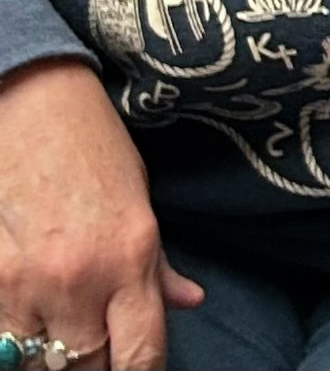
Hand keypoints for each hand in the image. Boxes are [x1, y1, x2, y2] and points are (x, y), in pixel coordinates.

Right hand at [0, 59, 203, 370]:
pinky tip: (28, 323)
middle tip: (98, 351)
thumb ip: (157, 265)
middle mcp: (82, 279)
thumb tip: (189, 302)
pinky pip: (1, 340)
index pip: (139, 354)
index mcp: (132, 257)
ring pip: (36, 364)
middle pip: (85, 369)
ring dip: (49, 357)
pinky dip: (14, 341)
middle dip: (94, 368)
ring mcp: (29, 285)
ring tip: (60, 334)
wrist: (35, 107)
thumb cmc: (95, 149)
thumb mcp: (140, 202)